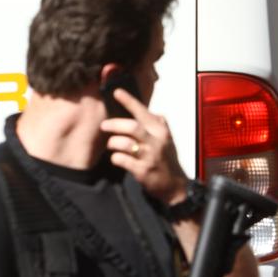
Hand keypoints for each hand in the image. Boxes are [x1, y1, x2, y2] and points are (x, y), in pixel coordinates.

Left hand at [101, 89, 187, 204]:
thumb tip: (148, 111)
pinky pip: (121, 160)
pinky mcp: (142, 171)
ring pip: (124, 143)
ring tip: (112, 145)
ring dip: (113, 143)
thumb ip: (157, 124)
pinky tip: (118, 159)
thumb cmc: (166, 158)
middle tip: (104, 125)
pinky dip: (115, 158)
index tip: (116, 92)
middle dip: (114, 124)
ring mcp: (149, 156)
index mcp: (161, 130)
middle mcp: (156, 141)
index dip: (129, 101)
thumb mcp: (166, 139)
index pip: (143, 112)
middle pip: (131, 127)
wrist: (173, 184)